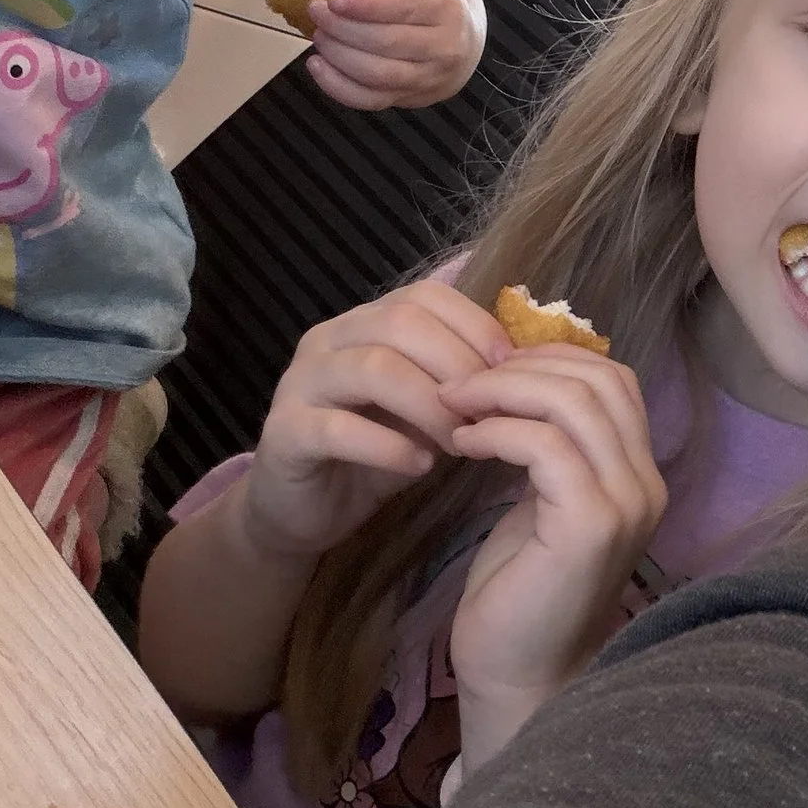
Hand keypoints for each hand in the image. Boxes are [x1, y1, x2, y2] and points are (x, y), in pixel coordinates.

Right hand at [242, 278, 511, 563]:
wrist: (301, 511)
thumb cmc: (372, 455)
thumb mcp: (424, 412)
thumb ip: (458, 383)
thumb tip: (524, 367)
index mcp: (364, 323)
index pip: (426, 296)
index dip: (475, 326)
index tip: (512, 370)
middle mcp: (328, 339)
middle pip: (402, 323)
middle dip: (459, 366)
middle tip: (490, 412)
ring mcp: (300, 382)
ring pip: (374, 370)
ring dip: (430, 406)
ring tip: (462, 443)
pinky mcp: (284, 432)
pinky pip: (339, 429)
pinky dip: (389, 447)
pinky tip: (420, 467)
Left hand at [307, 0, 484, 110]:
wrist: (461, 46)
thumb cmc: (431, 10)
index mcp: (447, 10)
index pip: (403, 8)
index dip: (364, 6)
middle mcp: (444, 48)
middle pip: (385, 42)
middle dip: (343, 28)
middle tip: (316, 12)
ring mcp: (428, 79)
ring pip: (375, 73)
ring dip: (337, 55)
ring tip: (319, 35)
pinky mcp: (408, 100)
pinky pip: (367, 99)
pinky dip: (336, 85)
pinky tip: (317, 65)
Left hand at [438, 348, 667, 767]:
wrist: (518, 675)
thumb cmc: (521, 591)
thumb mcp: (538, 502)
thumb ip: (546, 448)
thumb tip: (516, 381)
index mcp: (638, 475)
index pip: (614, 380)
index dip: (551, 359)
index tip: (490, 369)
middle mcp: (646, 485)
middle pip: (599, 381)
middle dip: (522, 366)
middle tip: (461, 381)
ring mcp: (625, 505)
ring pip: (574, 404)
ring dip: (504, 392)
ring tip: (455, 404)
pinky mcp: (590, 526)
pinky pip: (545, 446)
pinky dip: (497, 431)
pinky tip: (462, 444)